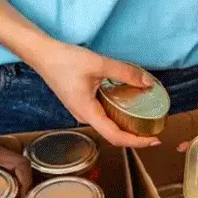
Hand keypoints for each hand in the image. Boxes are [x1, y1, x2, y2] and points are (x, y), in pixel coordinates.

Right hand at [35, 43, 162, 147]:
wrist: (43, 54)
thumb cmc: (65, 60)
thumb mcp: (99, 63)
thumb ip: (125, 72)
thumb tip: (148, 83)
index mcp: (88, 112)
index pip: (115, 136)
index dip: (136, 142)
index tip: (154, 140)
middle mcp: (84, 117)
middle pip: (113, 135)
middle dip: (135, 136)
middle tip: (155, 130)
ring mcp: (82, 112)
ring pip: (108, 126)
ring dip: (127, 126)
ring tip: (146, 120)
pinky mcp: (82, 104)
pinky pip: (103, 116)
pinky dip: (118, 115)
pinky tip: (129, 106)